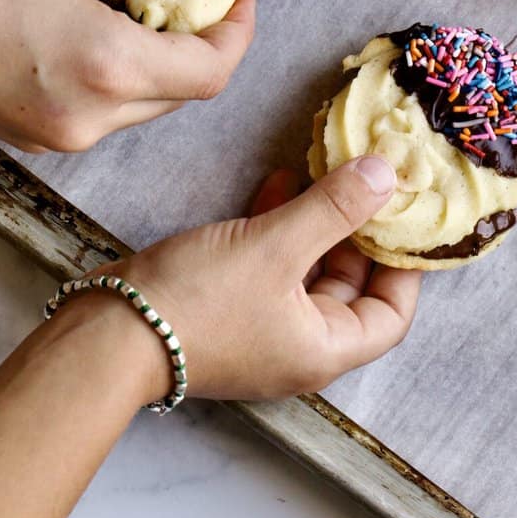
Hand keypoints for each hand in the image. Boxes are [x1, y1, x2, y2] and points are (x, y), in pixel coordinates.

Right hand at [0, 0, 254, 152]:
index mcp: (106, 68)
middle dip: (200, 38)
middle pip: (183, 91)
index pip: (212, 71)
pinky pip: (102, 107)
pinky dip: (117, 68)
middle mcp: (89, 116)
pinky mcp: (28, 131)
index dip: (239, 29)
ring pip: (144, 103)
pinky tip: (98, 18)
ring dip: (158, 53)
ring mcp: (56, 132)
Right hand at [114, 157, 419, 401]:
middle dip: (358, 231)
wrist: (108, 332)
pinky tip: (278, 181)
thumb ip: (334, 209)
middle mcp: (298, 345)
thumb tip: (388, 175)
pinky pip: (270, 264)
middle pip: (350, 287)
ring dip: (317, 221)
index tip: (408, 214)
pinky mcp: (228, 305)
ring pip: (307, 269)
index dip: (405, 267)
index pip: (391, 315)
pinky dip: (280, 226)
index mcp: (323, 348)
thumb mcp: (275, 246)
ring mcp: (261, 327)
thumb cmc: (199, 302)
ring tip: (327, 169)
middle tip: (371, 179)